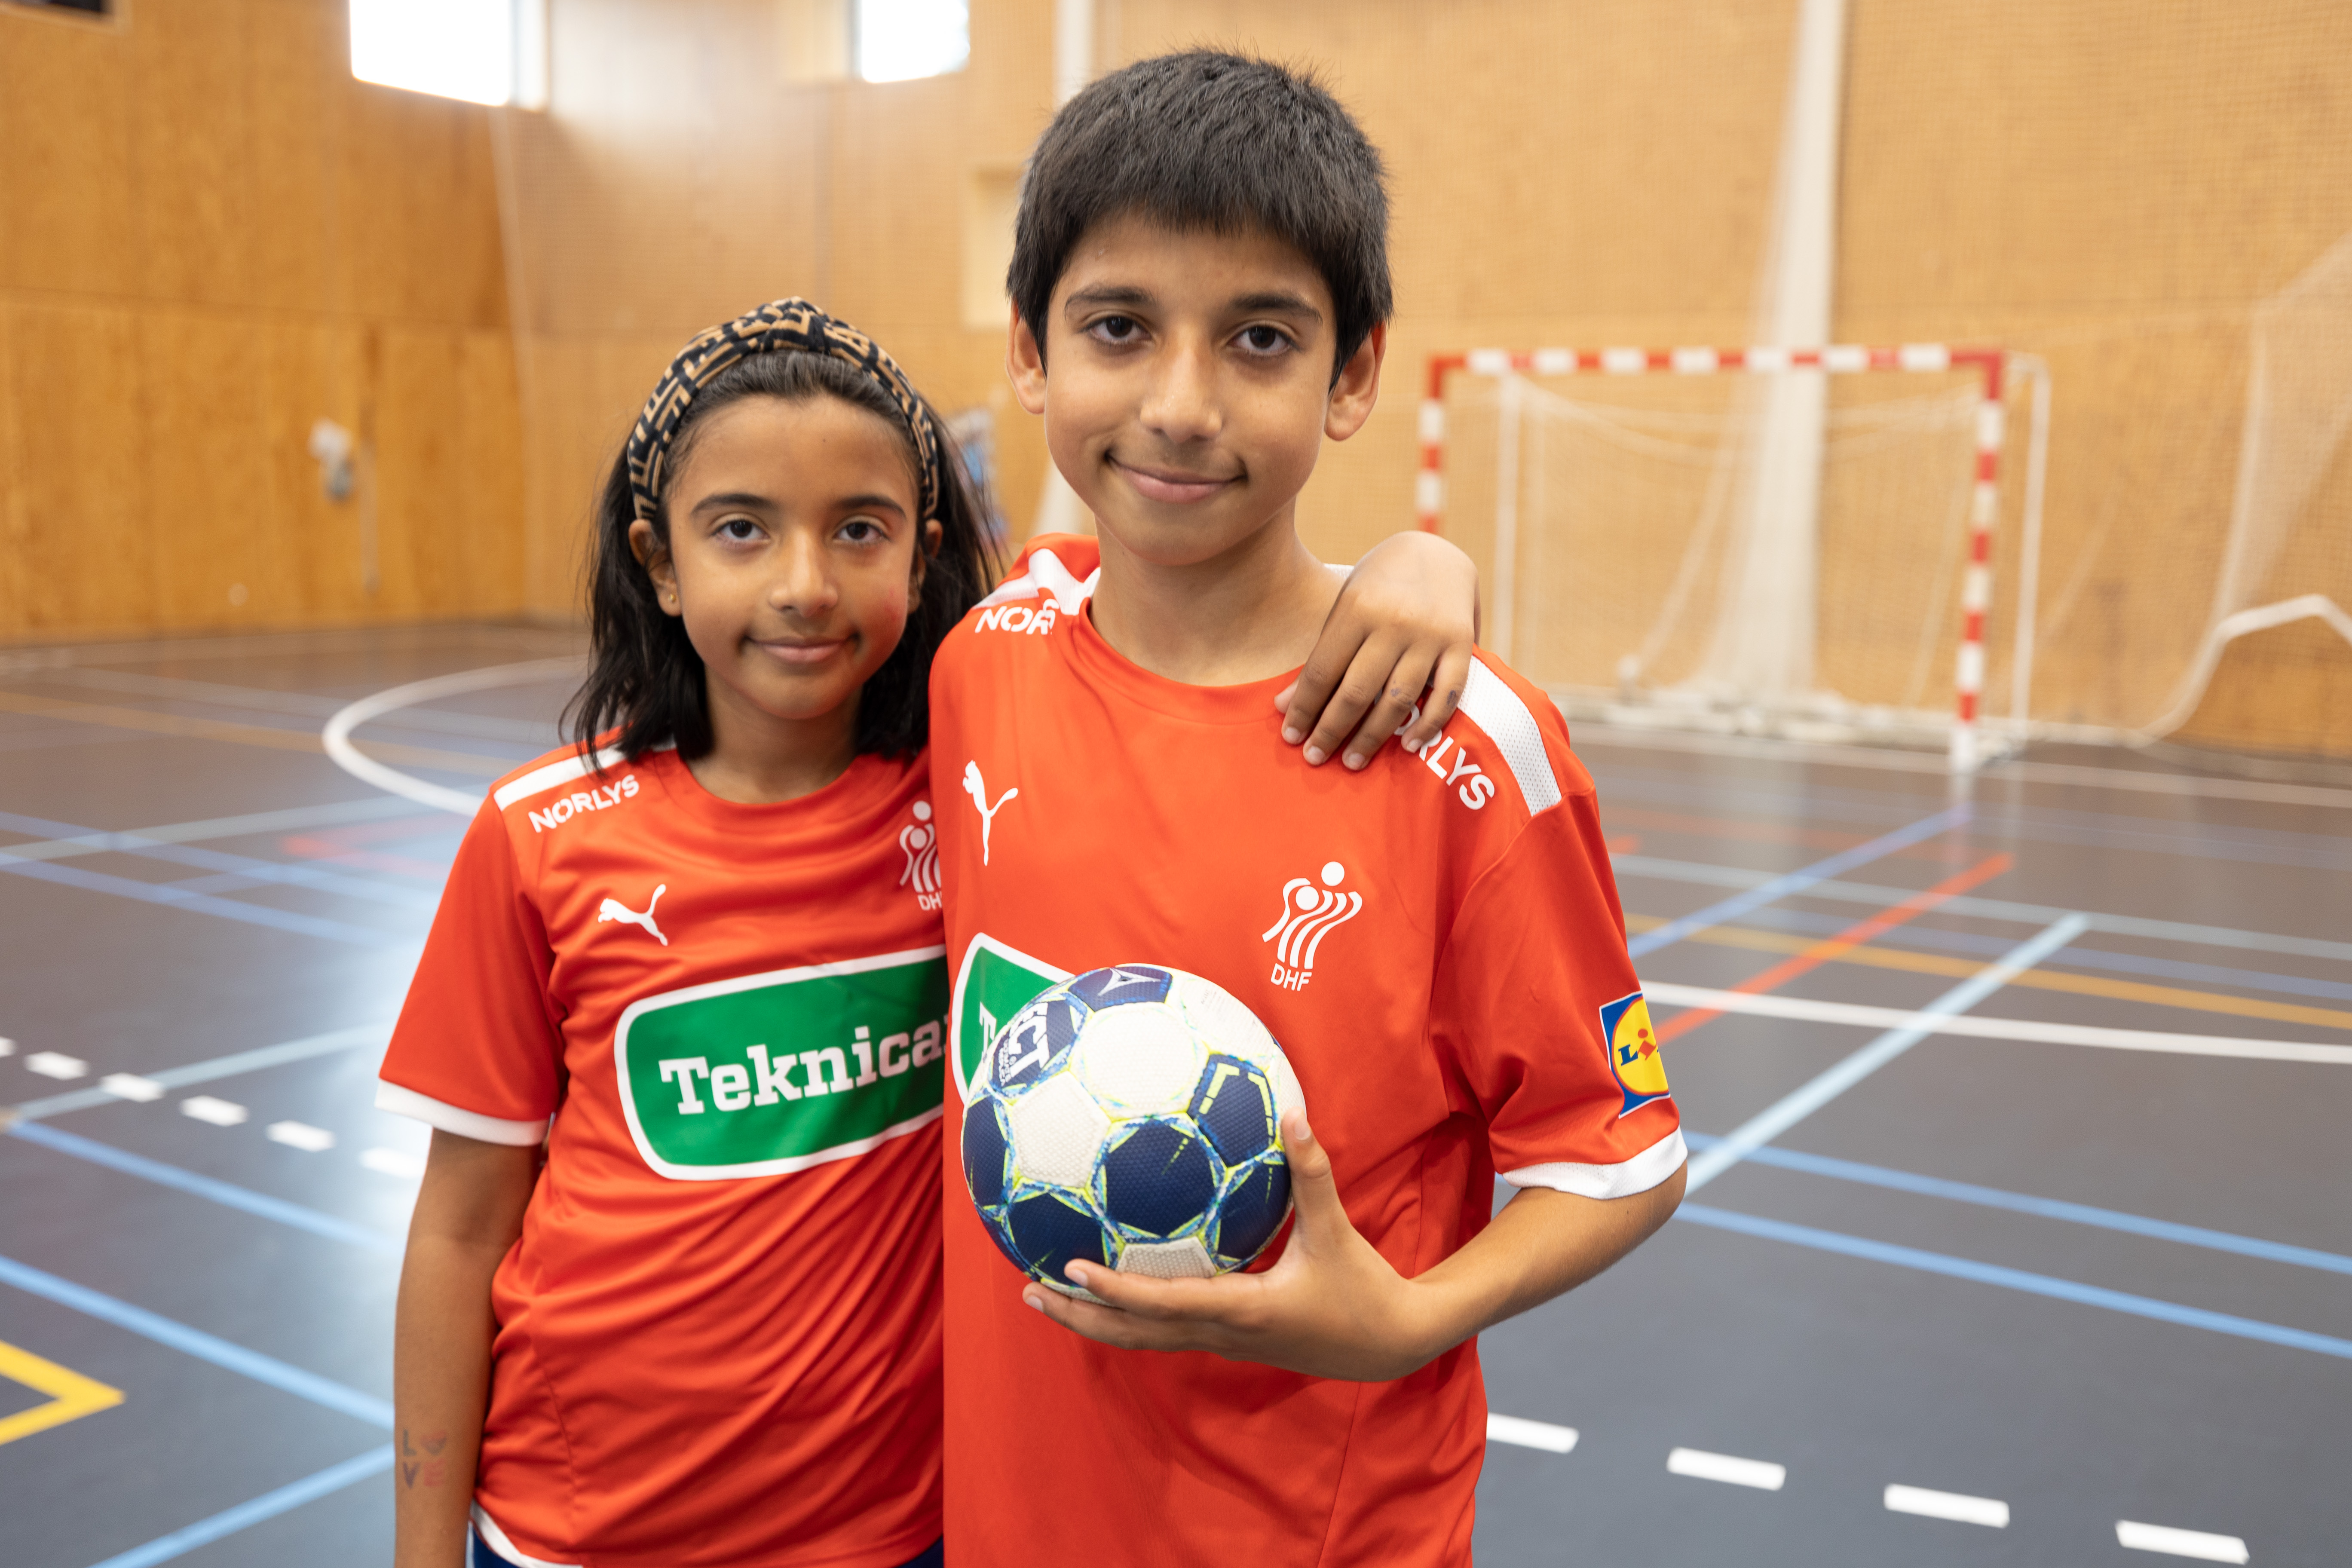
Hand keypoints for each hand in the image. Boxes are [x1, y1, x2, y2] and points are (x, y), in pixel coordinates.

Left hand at [1021, 1113, 1443, 1381]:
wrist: (1386, 1343)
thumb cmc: (1361, 1288)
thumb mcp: (1336, 1229)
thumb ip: (1311, 1173)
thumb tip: (1292, 1113)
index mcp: (1239, 1309)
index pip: (1161, 1304)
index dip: (1113, 1291)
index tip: (1070, 1269)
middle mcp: (1220, 1334)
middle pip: (1133, 1335)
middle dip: (1080, 1316)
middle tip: (1030, 1291)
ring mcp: (1221, 1342)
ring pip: (1143, 1338)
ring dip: (1095, 1319)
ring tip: (1049, 1293)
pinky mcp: (1228, 1339)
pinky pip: (1165, 1328)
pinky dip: (1129, 1313)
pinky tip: (1113, 1286)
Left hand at [1278, 532, 1480, 770]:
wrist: (1436, 551)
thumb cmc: (1378, 585)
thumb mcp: (1344, 608)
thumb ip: (1321, 656)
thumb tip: (1284, 706)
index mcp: (1357, 609)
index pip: (1323, 670)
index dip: (1304, 708)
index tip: (1290, 737)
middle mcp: (1394, 622)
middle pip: (1356, 691)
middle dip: (1332, 730)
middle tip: (1315, 758)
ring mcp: (1430, 635)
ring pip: (1398, 700)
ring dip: (1373, 737)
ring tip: (1352, 762)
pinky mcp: (1461, 644)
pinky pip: (1447, 696)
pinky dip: (1429, 725)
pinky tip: (1409, 746)